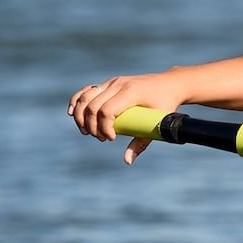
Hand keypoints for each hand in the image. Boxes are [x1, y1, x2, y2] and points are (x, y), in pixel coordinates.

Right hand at [68, 74, 185, 164]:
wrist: (170, 84)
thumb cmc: (166, 103)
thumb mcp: (158, 122)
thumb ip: (142, 141)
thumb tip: (127, 160)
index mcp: (131, 92)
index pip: (107, 110)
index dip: (104, 128)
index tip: (111, 139)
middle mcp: (119, 84)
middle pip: (93, 106)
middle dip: (92, 126)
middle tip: (101, 139)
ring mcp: (112, 82)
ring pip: (86, 97)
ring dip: (81, 117)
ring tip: (87, 132)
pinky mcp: (109, 83)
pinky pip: (87, 91)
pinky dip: (77, 101)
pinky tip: (72, 113)